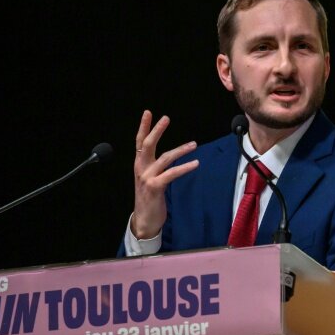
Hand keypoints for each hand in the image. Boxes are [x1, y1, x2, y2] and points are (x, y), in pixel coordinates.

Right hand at [131, 110, 198, 238]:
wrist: (144, 222)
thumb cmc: (150, 200)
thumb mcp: (150, 180)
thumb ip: (155, 167)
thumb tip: (167, 156)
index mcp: (139, 165)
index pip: (139, 142)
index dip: (143, 127)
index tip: (147, 113)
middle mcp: (141, 169)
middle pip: (147, 145)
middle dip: (156, 130)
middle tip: (166, 118)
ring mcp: (147, 178)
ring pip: (164, 158)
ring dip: (180, 150)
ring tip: (194, 144)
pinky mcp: (155, 187)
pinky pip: (171, 173)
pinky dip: (184, 167)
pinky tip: (195, 163)